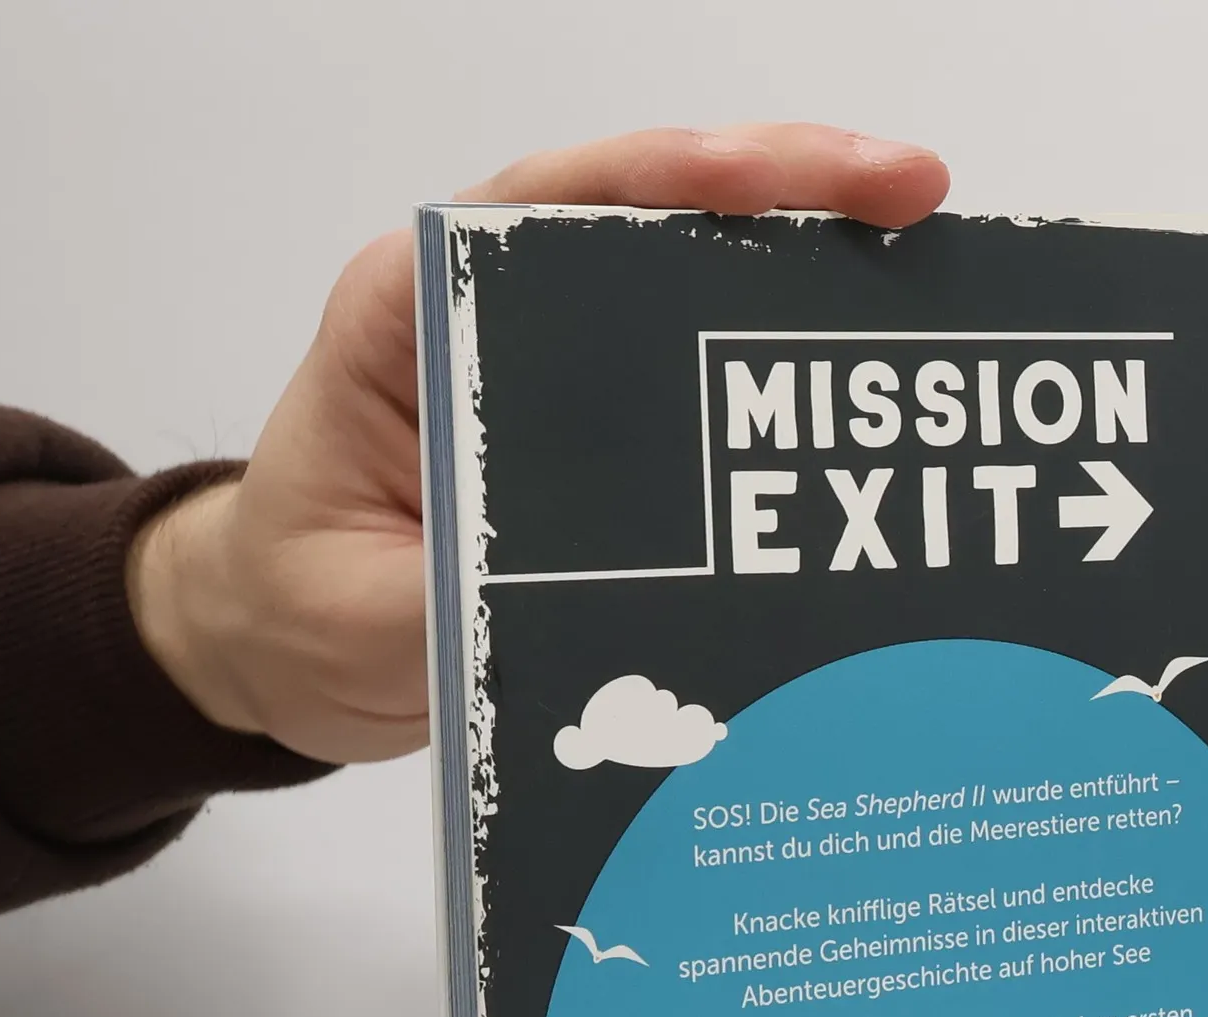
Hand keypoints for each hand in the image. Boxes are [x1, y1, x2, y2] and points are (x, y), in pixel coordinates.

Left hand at [127, 125, 949, 762]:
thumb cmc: (298, 610)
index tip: (778, 181)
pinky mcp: (592, 428)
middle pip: (647, 212)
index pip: (551, 207)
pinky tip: (860, 376)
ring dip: (804, 267)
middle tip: (914, 194)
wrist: (283, 646)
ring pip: (687, 280)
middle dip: (787, 192)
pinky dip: (778, 365)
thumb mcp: (365, 619)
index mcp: (412, 313)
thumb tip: (591, 605)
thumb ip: (467, 600)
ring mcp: (549, 362)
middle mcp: (490, 312)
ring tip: (924, 266)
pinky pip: (696, 372)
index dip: (675, 180)